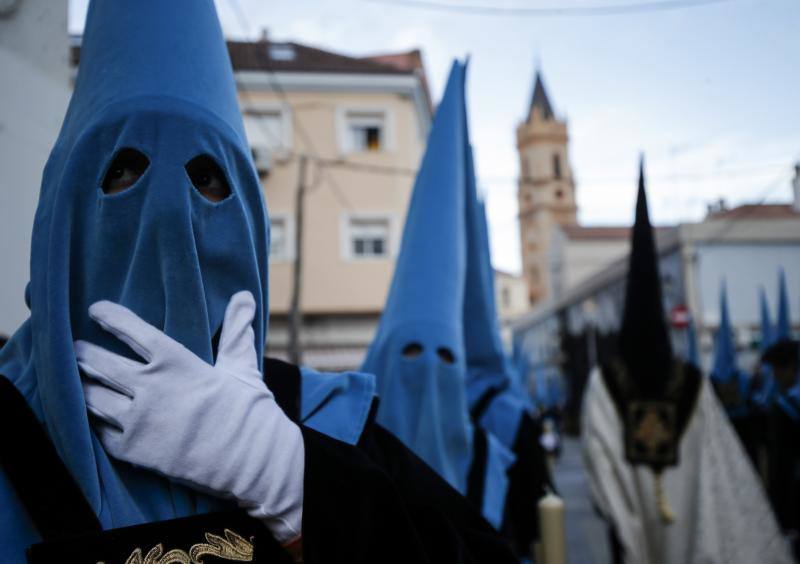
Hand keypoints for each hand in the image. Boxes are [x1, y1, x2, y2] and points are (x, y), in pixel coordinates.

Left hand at [75, 291, 303, 543]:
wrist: (250, 461)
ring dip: (84, 388)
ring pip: (93, 398)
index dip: (112, 318)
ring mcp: (139, 421)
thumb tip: (244, 295)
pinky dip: (96, 422)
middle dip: (83, 355)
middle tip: (74, 350)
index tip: (96, 309)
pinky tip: (94, 417)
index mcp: (177, 363)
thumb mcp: (242, 367)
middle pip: (101, 364)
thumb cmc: (248, 411)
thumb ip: (236, 330)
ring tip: (79, 382)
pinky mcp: (133, 451)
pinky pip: (100, 432)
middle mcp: (151, 388)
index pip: (134, 332)